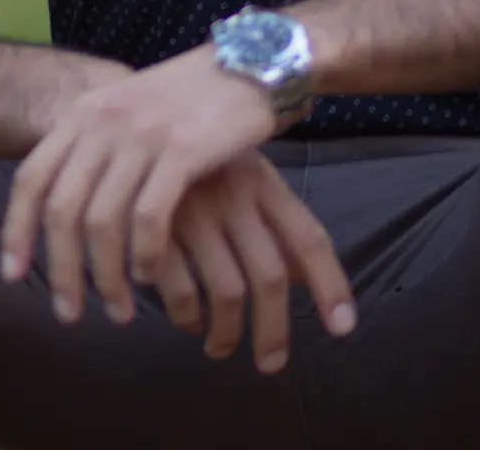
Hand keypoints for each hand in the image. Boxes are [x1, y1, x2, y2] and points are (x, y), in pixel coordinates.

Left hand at [0, 44, 305, 328]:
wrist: (250, 62)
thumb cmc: (190, 96)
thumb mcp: (129, 107)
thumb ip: (96, 145)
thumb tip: (66, 206)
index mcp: (85, 110)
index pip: (31, 177)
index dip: (17, 231)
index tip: (13, 276)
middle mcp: (106, 119)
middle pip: (62, 209)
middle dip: (60, 270)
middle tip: (69, 312)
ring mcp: (143, 133)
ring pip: (103, 221)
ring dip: (105, 276)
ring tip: (118, 309)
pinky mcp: (184, 148)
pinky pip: (149, 217)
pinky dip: (144, 256)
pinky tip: (150, 276)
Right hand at [153, 150, 355, 372]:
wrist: (135, 117)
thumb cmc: (197, 156)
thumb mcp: (241, 173)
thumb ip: (272, 221)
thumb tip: (304, 279)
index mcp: (263, 180)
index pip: (309, 237)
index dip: (331, 285)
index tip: (343, 327)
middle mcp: (235, 194)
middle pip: (270, 278)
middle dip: (273, 332)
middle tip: (271, 362)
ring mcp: (196, 210)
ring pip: (228, 294)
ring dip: (226, 334)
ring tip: (220, 344)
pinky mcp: (155, 227)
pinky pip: (181, 293)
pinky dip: (186, 318)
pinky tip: (185, 318)